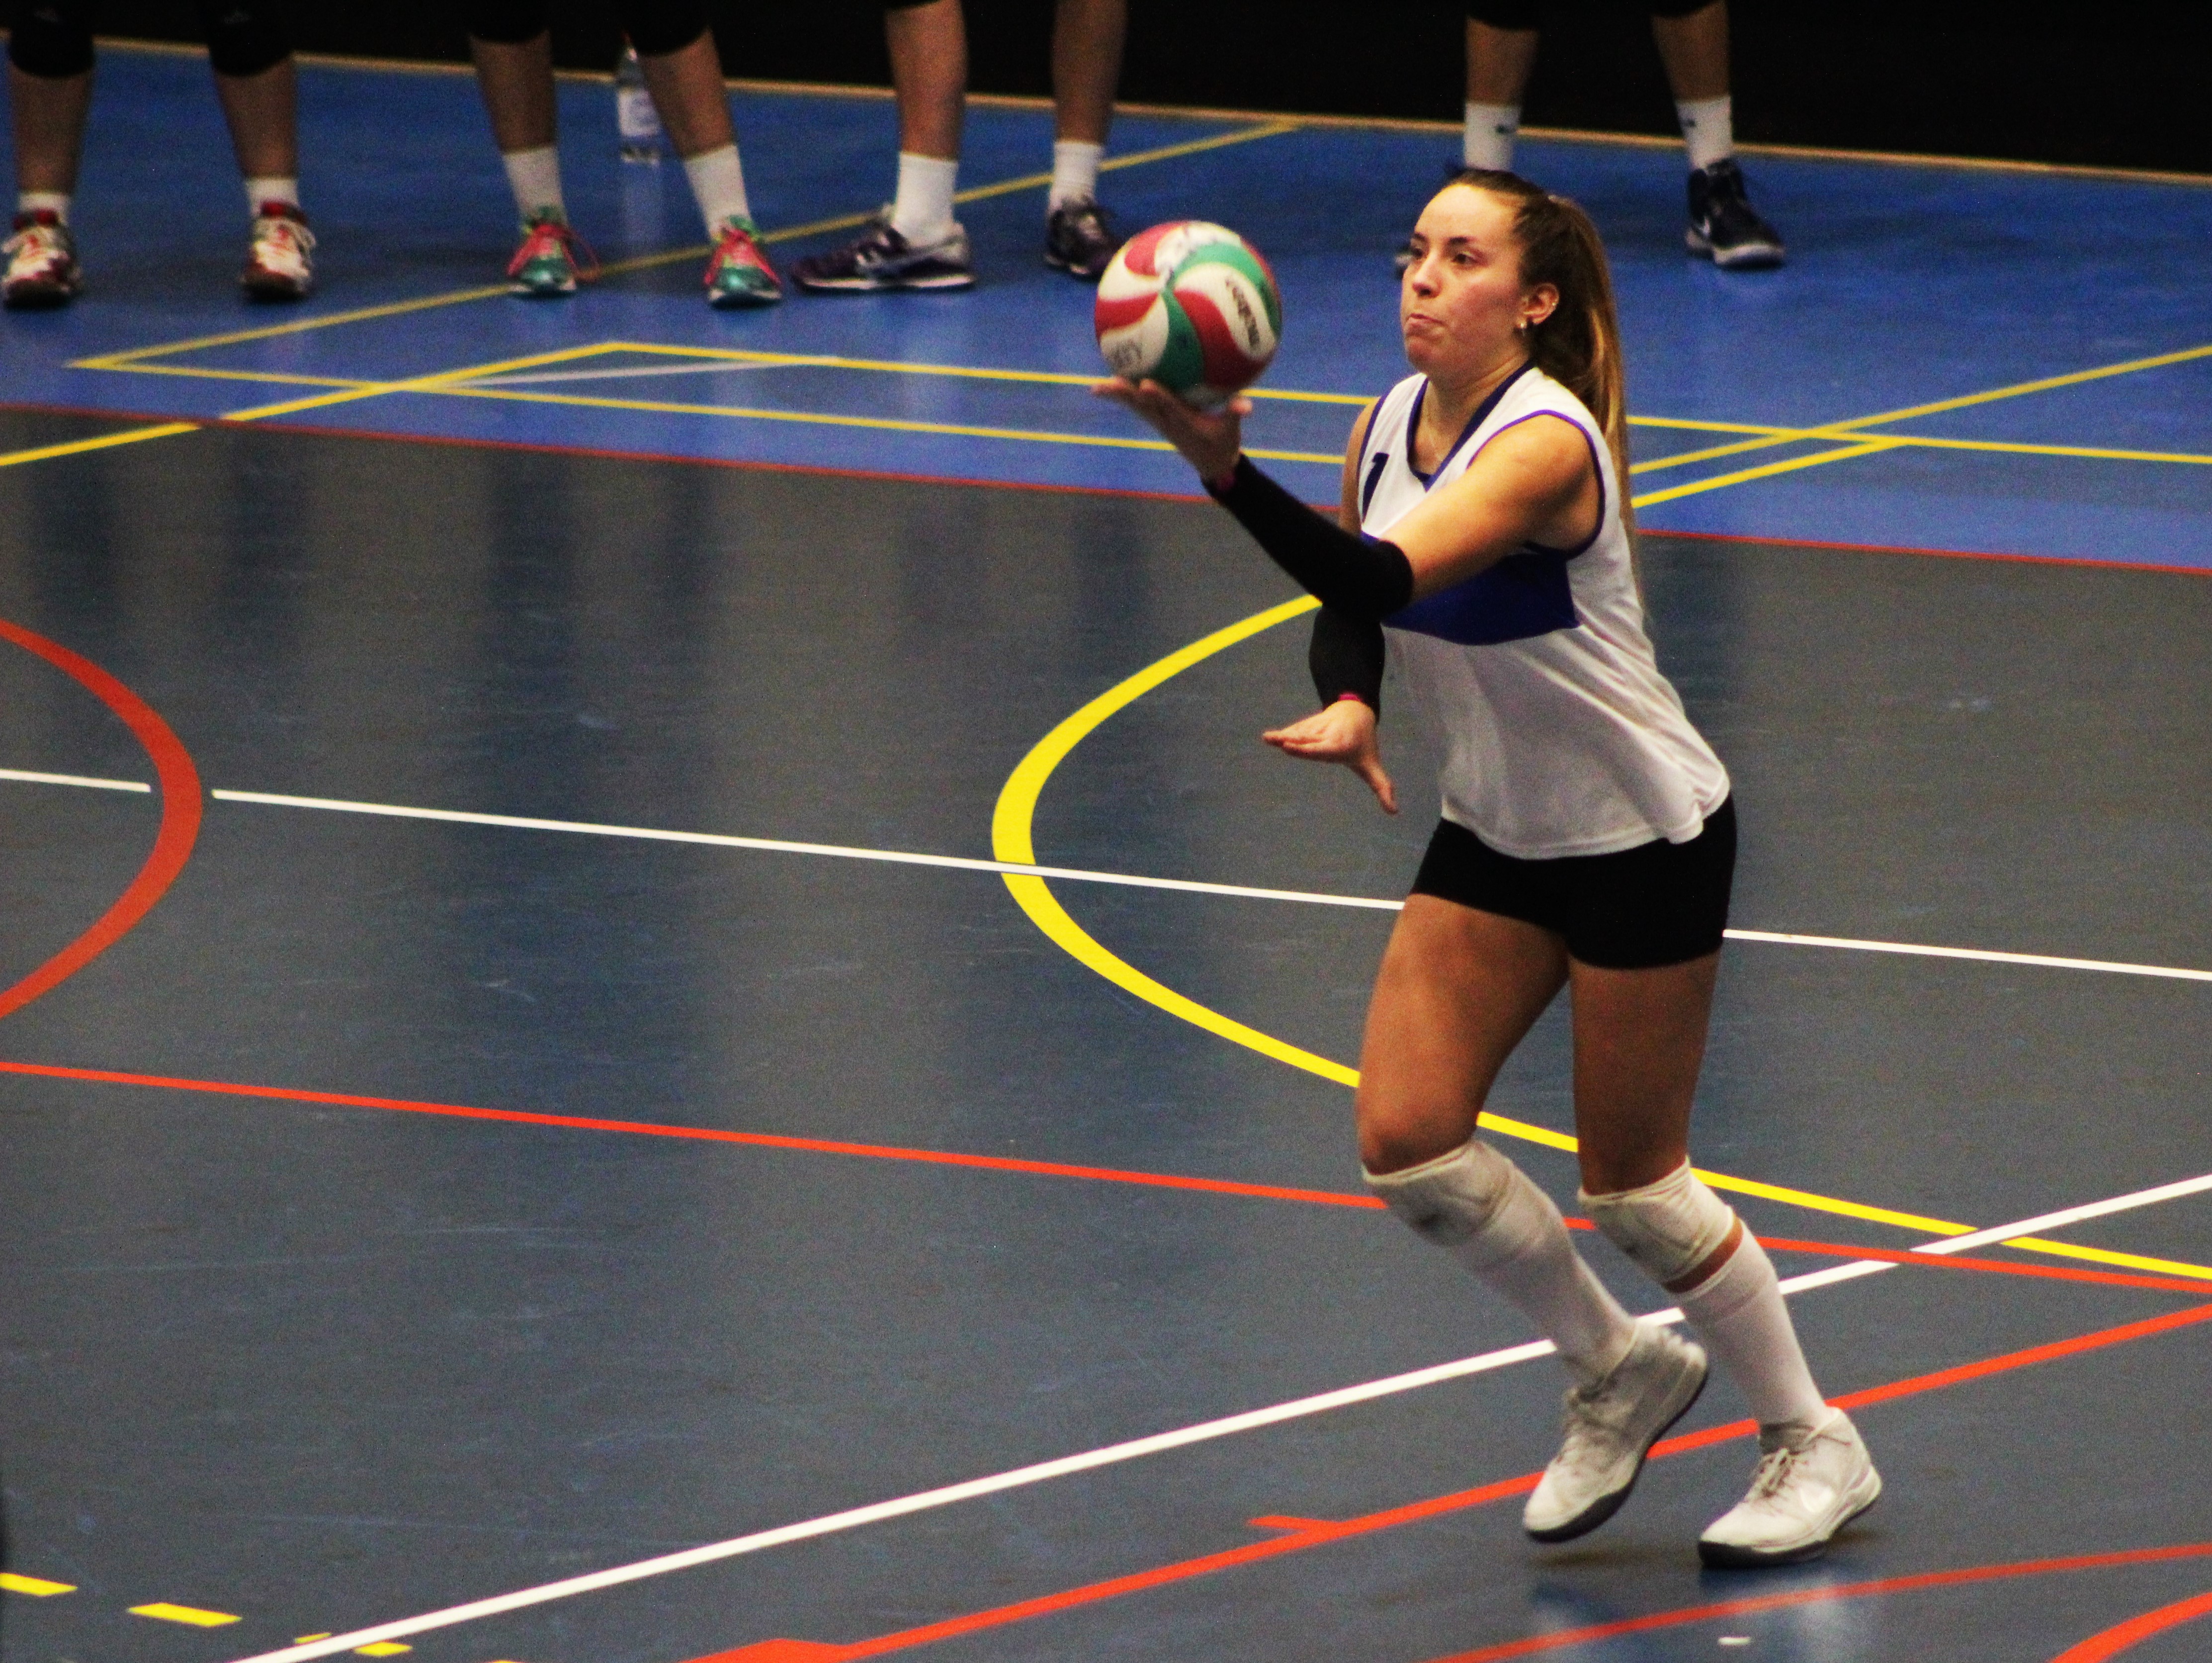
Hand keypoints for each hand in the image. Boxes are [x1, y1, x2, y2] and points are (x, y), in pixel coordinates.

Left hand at [1091, 376, 1249, 482]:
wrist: (1212, 465)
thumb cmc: (1223, 445)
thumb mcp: (1232, 432)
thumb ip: (1236, 414)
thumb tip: (1248, 404)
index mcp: (1185, 423)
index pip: (1169, 408)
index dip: (1158, 396)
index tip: (1146, 384)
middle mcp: (1168, 423)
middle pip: (1144, 407)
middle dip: (1127, 396)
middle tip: (1109, 383)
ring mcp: (1161, 423)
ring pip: (1137, 408)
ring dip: (1118, 398)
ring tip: (1099, 386)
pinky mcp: (1159, 422)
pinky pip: (1139, 407)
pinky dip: (1125, 397)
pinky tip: (1112, 384)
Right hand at [1262, 699, 1397, 813]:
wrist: (1356, 712)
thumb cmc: (1363, 745)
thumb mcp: (1372, 766)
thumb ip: (1382, 787)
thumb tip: (1394, 812)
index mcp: (1340, 747)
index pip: (1322, 749)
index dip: (1310, 750)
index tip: (1300, 749)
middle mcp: (1327, 736)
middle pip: (1309, 741)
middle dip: (1296, 743)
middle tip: (1283, 743)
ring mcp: (1316, 728)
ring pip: (1299, 733)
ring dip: (1283, 736)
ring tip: (1268, 738)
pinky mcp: (1307, 725)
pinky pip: (1294, 731)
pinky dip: (1283, 735)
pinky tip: (1269, 737)